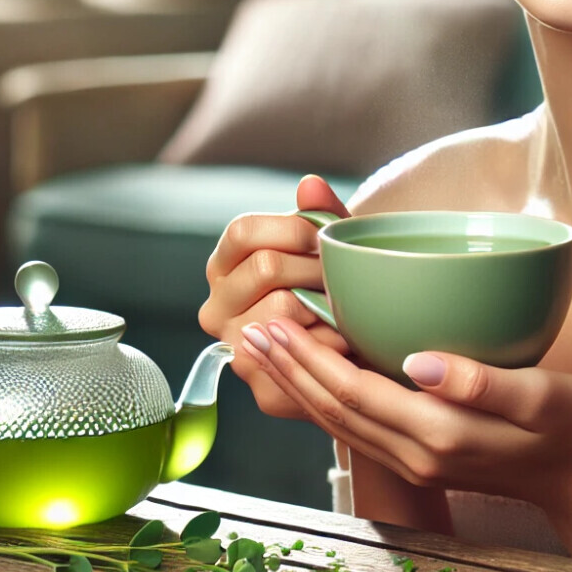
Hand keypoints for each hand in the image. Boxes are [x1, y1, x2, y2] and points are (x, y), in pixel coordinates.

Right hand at [198, 175, 350, 419]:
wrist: (355, 357)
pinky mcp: (262, 388)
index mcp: (225, 267)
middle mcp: (216, 308)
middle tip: (347, 275)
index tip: (326, 239)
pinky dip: (335, 340)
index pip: (243, 232)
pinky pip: (303, 350)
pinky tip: (350, 337)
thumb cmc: (336, 291)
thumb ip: (320, 215)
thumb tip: (310, 184)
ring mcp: (235, 350)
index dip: (293, 229)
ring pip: (282, 307)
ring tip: (350, 304)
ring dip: (328, 303)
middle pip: (265, 266)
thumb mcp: (329, 249)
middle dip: (317, 267)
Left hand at [237, 317, 571, 519]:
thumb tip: (420, 360)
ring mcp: (417, 458)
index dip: (307, 358)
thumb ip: (479, 381)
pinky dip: (326, 401)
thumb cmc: (570, 424)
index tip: (273, 325)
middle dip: (287, 371)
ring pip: (340, 422)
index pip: (354, 392)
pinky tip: (317, 379)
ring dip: (298, 388)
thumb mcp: (540, 395)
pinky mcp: (423, 453)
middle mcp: (417, 451)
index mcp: (438, 432)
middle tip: (248, 334)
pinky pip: (358, 427)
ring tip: (267, 355)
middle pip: (334, 409)